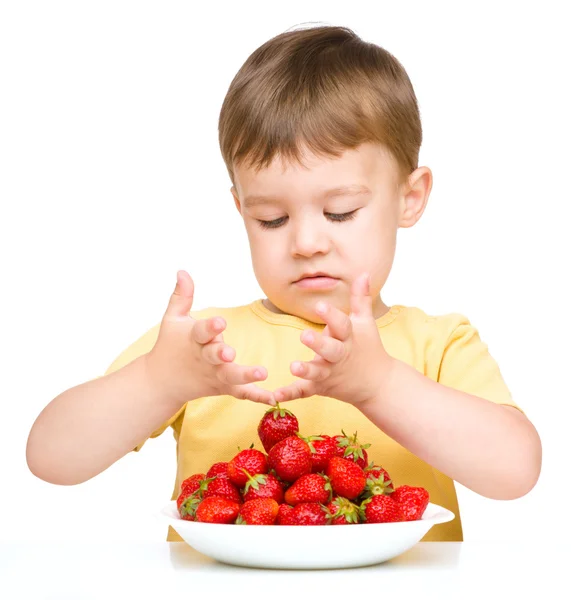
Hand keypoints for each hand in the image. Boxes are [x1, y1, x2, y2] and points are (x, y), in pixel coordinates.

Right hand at [144, 270, 274, 405]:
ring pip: (231, 377)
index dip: (210, 327)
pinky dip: (256, 396)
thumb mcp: (173, 319)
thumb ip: (182, 296)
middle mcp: (204, 359)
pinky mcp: (223, 388)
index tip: (221, 322)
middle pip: (214, 357)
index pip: (201, 332)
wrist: (160, 382)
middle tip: (230, 353)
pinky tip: (273, 398)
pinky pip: (241, 393)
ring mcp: (214, 375)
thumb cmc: (170, 344)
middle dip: (221, 355)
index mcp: (193, 340)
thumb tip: (183, 270)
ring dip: (246, 375)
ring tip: (263, 373)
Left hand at [272, 272, 394, 406]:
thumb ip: (360, 298)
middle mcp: (340, 356)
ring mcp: (330, 373)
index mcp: (349, 338)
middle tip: (304, 336)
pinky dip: (291, 394)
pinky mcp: (321, 387)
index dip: (330, 315)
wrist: (378, 384)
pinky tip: (276, 395)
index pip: (341, 325)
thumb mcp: (365, 322)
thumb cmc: (367, 347)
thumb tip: (364, 272)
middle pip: (330, 350)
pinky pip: (304, 391)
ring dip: (306, 370)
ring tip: (293, 366)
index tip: (318, 305)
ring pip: (317, 373)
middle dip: (318, 344)